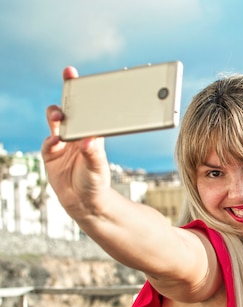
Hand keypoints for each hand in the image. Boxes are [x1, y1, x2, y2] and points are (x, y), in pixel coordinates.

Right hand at [41, 67, 110, 216]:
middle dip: (66, 94)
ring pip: (55, 121)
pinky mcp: (50, 153)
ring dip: (56, 116)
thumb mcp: (98, 167)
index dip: (79, 89)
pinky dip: (51, 141)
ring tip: (60, 118)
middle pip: (69, 108)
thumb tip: (88, 141)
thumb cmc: (96, 181)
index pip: (88, 107)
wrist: (83, 201)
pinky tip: (56, 142)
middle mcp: (77, 134)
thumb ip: (93, 153)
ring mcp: (62, 142)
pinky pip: (48, 143)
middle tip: (68, 84)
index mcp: (92, 132)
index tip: (72, 72)